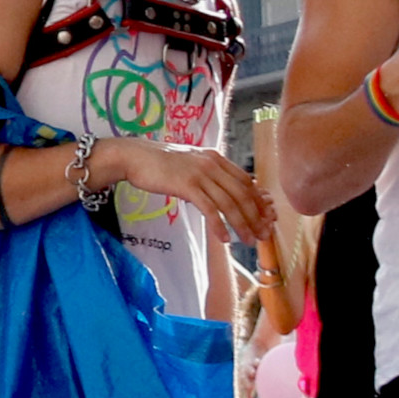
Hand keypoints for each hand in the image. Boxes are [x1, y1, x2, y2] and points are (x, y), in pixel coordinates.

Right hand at [105, 136, 269, 247]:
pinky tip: (224, 238)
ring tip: (248, 241)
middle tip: (262, 235)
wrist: (134, 157)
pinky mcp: (187, 185)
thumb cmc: (158, 162)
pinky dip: (220, 225)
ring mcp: (200, 174)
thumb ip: (208, 173)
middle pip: (242, 194)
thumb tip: (223, 191)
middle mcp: (212, 164)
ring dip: (242, 225)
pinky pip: (210, 209)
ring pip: (230, 203)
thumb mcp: (190, 163)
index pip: (246, 181)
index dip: (258, 201)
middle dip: (256, 217)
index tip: (265, 219)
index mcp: (215, 158)